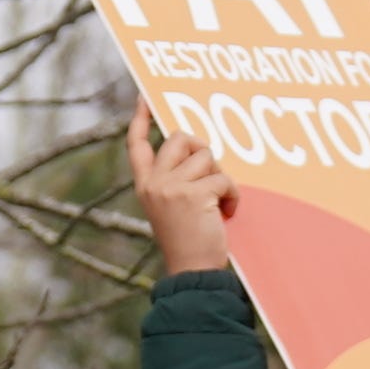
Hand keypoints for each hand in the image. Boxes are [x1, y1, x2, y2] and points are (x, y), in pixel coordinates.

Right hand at [126, 103, 235, 275]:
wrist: (192, 272)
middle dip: (200, 150)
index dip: (141, 118)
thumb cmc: (188, 241)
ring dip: (220, 177)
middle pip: (179, 138)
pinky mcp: (193, 194)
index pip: (137, 143)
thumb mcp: (171, 206)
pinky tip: (227, 213)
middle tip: (209, 176)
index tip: (145, 96)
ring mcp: (171, 187)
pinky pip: (223, 178)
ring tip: (217, 204)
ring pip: (206, 156)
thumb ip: (175, 180)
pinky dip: (232, 195)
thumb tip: (197, 150)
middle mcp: (153, 183)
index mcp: (145, 185)